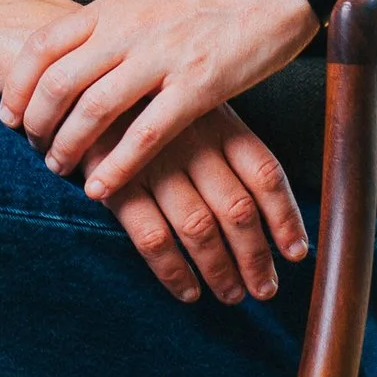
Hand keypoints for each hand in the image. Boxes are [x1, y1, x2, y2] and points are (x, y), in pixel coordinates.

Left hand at [0, 0, 376, 200]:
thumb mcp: (147, 0)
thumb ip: (110, 27)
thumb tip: (72, 58)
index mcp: (114, 7)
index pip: (43, 45)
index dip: (18, 85)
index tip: (8, 116)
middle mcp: (129, 28)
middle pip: (59, 82)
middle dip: (37, 124)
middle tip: (34, 150)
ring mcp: (163, 57)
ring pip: (94, 109)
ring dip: (69, 147)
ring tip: (60, 171)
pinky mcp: (199, 86)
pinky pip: (145, 135)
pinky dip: (116, 166)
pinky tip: (101, 189)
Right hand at [96, 105, 308, 304]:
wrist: (79, 80)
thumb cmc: (144, 99)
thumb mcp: (192, 103)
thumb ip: (222, 140)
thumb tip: (258, 199)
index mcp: (218, 120)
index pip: (264, 173)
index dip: (285, 217)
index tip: (296, 253)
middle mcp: (192, 141)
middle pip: (237, 208)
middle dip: (256, 256)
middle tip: (265, 289)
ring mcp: (154, 162)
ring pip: (199, 228)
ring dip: (220, 270)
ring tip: (232, 296)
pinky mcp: (117, 182)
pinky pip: (153, 237)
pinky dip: (174, 271)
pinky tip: (188, 291)